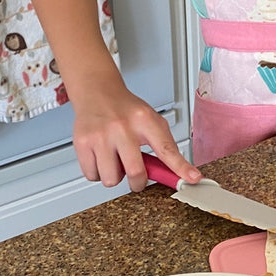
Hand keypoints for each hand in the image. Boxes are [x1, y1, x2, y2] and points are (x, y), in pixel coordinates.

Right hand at [71, 80, 200, 191]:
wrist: (98, 92)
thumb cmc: (126, 110)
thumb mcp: (150, 120)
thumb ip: (163, 146)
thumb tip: (179, 174)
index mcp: (145, 120)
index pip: (167, 149)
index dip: (181, 167)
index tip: (193, 179)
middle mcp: (122, 127)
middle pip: (136, 172)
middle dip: (138, 183)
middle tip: (137, 178)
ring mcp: (101, 136)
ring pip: (111, 179)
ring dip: (115, 176)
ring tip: (115, 159)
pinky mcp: (83, 143)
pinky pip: (92, 176)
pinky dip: (98, 173)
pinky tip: (101, 158)